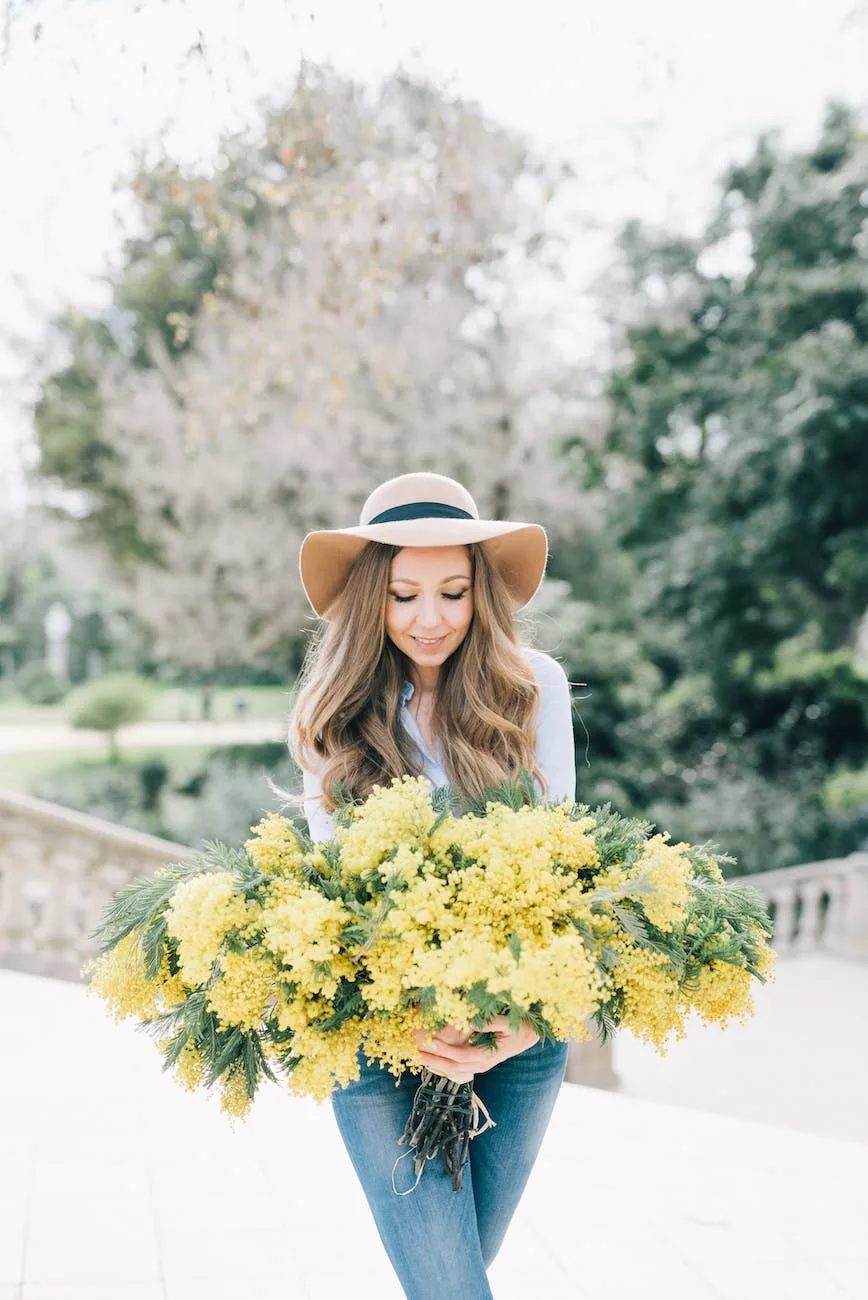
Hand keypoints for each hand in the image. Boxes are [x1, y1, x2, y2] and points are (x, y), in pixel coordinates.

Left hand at [412, 1015, 539, 1082]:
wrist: (530, 1036)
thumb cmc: (521, 1027)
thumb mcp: (509, 1022)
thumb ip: (490, 1023)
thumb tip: (470, 1022)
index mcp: (487, 1056)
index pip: (459, 1056)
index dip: (443, 1050)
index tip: (428, 1042)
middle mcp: (482, 1064)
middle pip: (453, 1067)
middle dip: (433, 1061)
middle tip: (413, 1054)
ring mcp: (480, 1065)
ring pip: (454, 1070)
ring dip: (436, 1064)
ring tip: (418, 1058)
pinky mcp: (479, 1062)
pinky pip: (458, 1068)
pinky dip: (444, 1065)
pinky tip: (433, 1060)